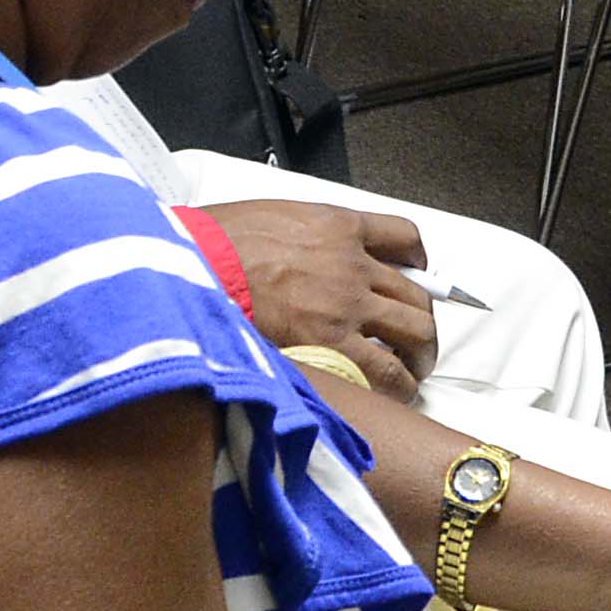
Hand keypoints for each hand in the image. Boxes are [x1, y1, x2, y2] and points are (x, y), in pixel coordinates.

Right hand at [212, 198, 434, 396]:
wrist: (189, 266)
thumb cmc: (214, 242)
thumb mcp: (271, 218)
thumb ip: (307, 237)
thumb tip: (316, 257)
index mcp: (339, 227)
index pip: (404, 238)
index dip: (416, 261)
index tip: (414, 274)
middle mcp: (352, 264)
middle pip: (415, 293)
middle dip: (421, 318)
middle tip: (415, 338)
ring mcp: (346, 305)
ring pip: (415, 330)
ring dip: (420, 353)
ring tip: (412, 370)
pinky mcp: (330, 344)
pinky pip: (386, 369)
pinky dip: (398, 384)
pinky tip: (394, 392)